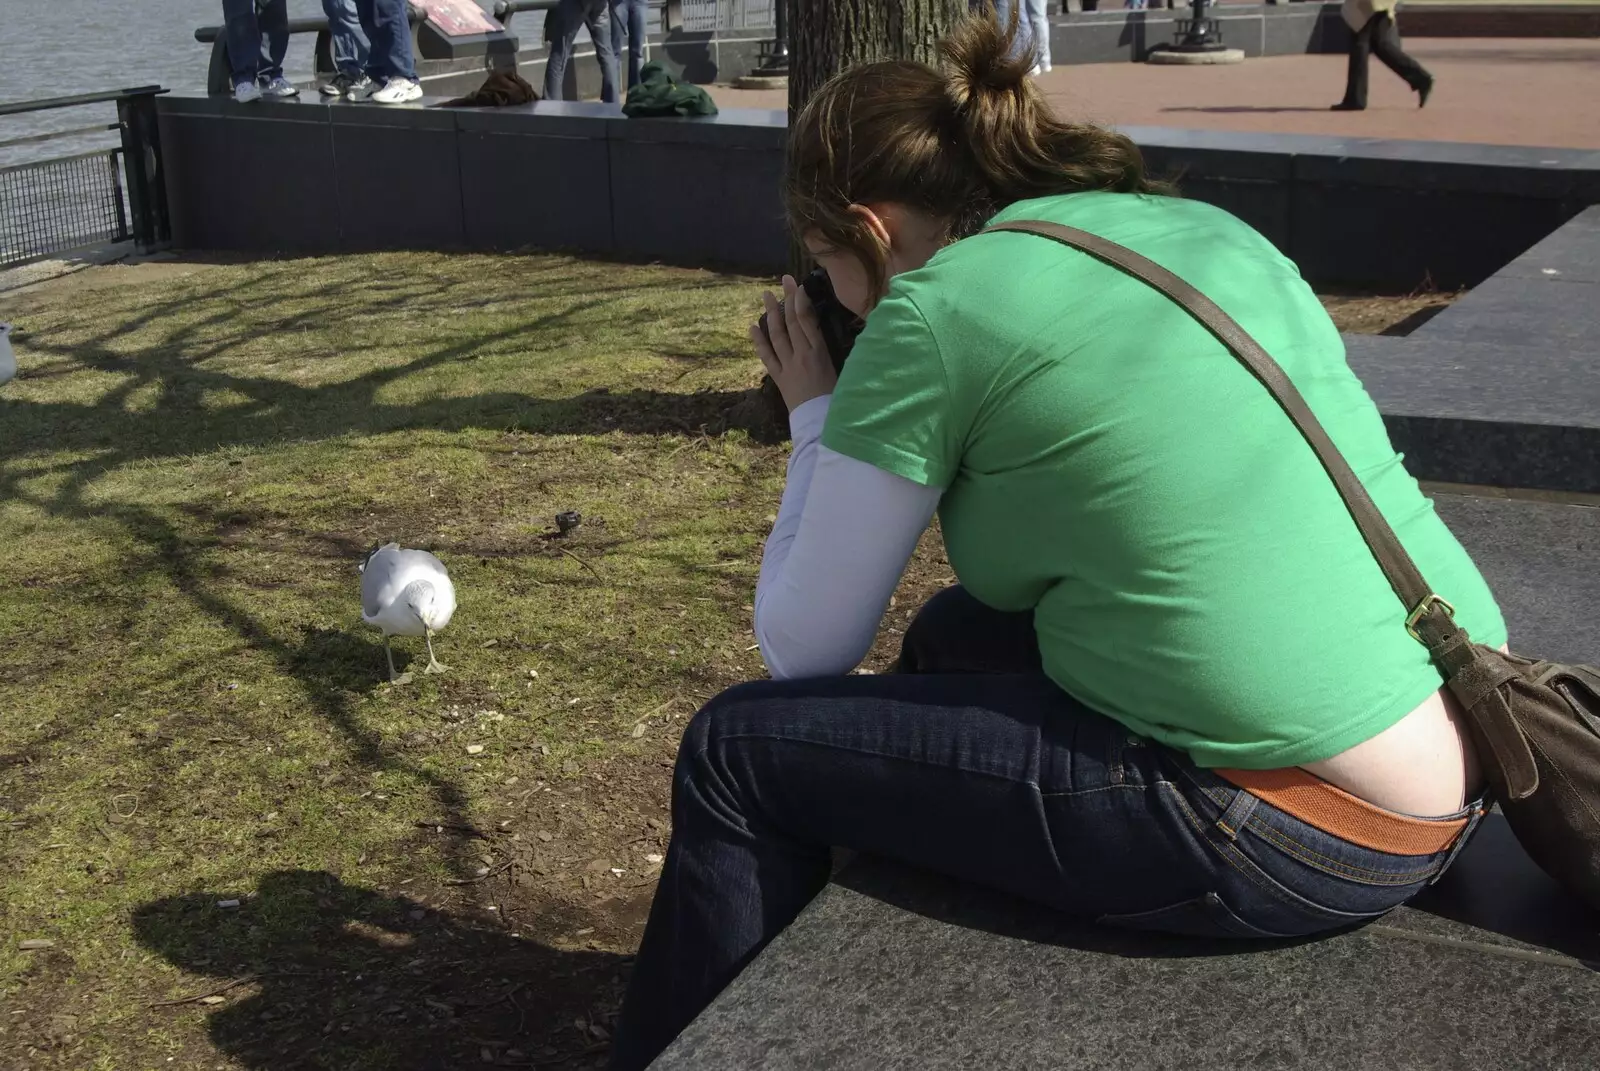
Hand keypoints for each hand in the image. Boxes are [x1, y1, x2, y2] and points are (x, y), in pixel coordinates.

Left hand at [750, 274, 837, 411]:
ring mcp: (788, 366)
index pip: (808, 320)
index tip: (800, 285)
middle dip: (788, 298)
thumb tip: (850, 335)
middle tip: (784, 279)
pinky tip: (752, 327)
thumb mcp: (847, 372)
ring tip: (766, 296)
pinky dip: (759, 341)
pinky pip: (766, 356)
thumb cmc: (839, 400)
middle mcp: (801, 355)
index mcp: (819, 352)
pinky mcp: (779, 378)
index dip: (802, 300)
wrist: (821, 425)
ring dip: (771, 314)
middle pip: (792, 321)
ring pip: (777, 335)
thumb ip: (844, 353)